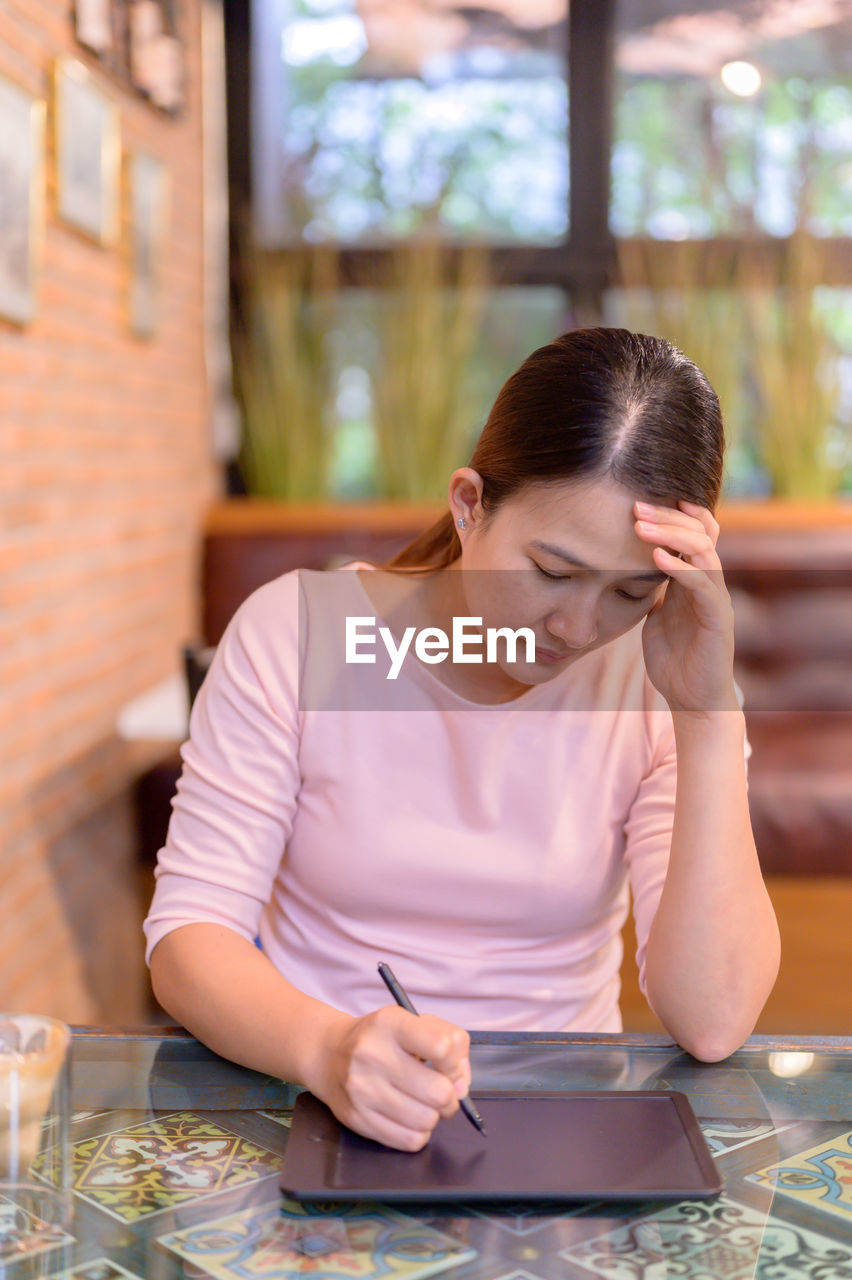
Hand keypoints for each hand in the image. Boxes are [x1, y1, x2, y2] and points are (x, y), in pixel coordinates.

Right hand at [311, 1005, 470, 1150]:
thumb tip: (461, 1084)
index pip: (442, 1047)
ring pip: (426, 1121)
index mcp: (390, 1024)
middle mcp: (372, 1055)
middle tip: (441, 1093)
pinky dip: (418, 1133)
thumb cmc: (381, 1039)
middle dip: (450, 1098)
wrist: (328, 1054)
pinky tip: (408, 1117)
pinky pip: (409, 1141)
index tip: (450, 1068)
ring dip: (433, 1116)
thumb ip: (451, 1042)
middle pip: (438, 1092)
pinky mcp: (357, 1118)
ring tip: (421, 1103)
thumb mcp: (414, 1022)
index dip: (456, 1064)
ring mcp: (362, 1089)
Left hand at [633, 500, 737, 715]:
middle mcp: (709, 583)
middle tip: (635, 506)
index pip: (693, 532)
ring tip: (640, 526)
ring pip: (703, 551)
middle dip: (667, 516)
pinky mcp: (718, 618)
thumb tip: (622, 567)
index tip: (640, 500)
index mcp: (693, 579)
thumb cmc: (672, 659)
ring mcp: (716, 598)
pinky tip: (657, 557)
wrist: (692, 699)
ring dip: (671, 534)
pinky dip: (681, 567)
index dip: (674, 513)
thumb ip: (648, 589)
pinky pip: (704, 584)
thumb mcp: (653, 615)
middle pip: (700, 533)